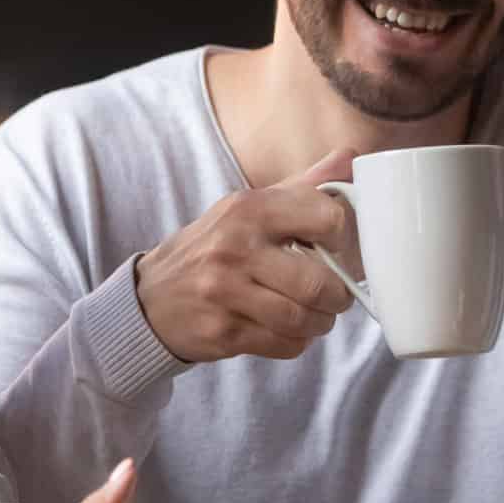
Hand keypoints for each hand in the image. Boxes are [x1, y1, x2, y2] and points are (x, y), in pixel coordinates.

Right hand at [133, 148, 358, 363]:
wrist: (151, 298)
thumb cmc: (214, 248)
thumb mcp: (250, 207)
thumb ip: (303, 185)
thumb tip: (352, 157)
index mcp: (248, 207)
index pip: (326, 218)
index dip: (342, 237)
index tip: (334, 248)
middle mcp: (234, 247)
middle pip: (318, 283)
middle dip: (338, 296)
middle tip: (335, 296)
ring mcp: (224, 291)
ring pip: (303, 319)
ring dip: (320, 322)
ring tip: (316, 316)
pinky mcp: (222, 332)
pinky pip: (285, 345)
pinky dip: (296, 341)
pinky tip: (287, 330)